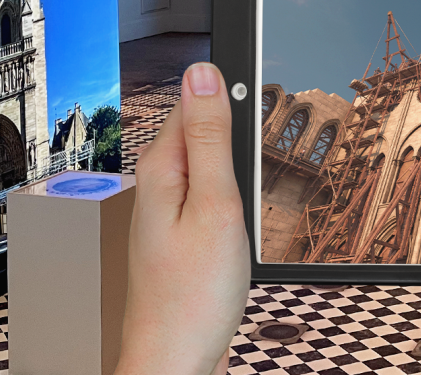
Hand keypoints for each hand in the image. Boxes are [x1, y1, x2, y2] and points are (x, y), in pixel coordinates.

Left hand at [115, 62, 250, 374]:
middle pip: (202, 133)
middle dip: (235, 135)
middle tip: (260, 156)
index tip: (261, 97)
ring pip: (210, 167)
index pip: (193, 102)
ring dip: (236, 170)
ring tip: (253, 192)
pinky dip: (233, 200)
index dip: (231, 95)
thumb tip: (204, 75)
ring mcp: (169, 213)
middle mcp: (159, 187)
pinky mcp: (183, 237)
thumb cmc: (191, 298)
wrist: (176, 362)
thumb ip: (211, 139)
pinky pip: (210, 197)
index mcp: (161, 169)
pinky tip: (244, 218)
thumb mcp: (215, 206)